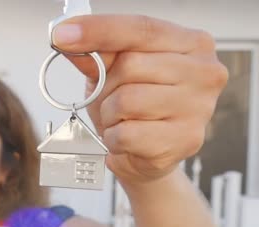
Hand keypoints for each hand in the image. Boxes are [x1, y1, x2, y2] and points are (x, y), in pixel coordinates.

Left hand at [51, 15, 227, 183]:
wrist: (145, 156)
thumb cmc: (135, 110)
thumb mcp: (112, 74)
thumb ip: (95, 55)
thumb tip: (67, 38)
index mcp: (191, 44)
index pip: (140, 28)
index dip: (98, 30)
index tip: (63, 34)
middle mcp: (204, 72)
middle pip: (131, 64)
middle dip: (107, 86)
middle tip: (112, 99)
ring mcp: (199, 108)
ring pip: (127, 101)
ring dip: (110, 115)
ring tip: (120, 121)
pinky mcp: (185, 140)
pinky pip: (127, 134)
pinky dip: (114, 139)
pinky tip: (126, 140)